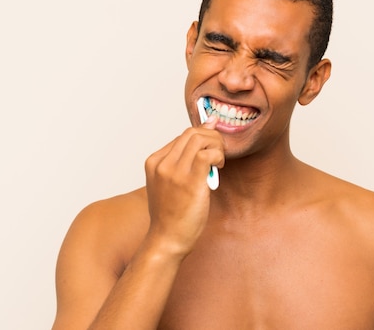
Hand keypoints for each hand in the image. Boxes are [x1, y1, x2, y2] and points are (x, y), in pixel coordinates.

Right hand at [144, 116, 223, 256]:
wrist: (167, 239)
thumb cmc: (172, 213)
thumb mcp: (169, 182)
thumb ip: (182, 161)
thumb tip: (200, 137)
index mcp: (154, 162)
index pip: (182, 136)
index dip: (202, 137)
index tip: (213, 146)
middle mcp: (162, 164)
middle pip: (191, 133)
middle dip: (211, 137)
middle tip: (219, 152)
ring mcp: (174, 172)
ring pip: (200, 139)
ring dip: (216, 146)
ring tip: (218, 161)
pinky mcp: (189, 182)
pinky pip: (207, 155)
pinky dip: (218, 156)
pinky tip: (218, 167)